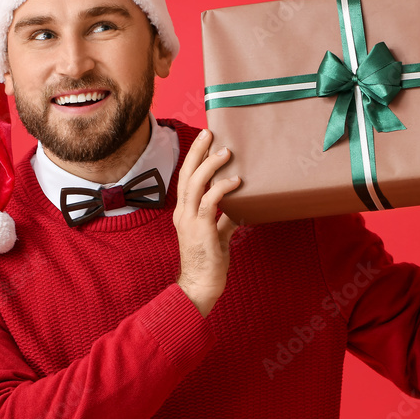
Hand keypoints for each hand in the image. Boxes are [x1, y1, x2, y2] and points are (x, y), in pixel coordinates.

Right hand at [173, 128, 241, 316]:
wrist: (200, 286)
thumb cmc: (208, 262)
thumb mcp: (217, 236)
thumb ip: (223, 220)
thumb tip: (236, 209)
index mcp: (184, 212)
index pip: (186, 178)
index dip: (194, 159)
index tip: (204, 141)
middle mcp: (183, 213)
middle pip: (186, 174)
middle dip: (197, 152)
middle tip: (208, 132)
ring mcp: (189, 220)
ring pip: (195, 184)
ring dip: (210, 165)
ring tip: (225, 152)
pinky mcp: (201, 229)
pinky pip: (210, 202)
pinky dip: (222, 188)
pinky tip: (236, 181)